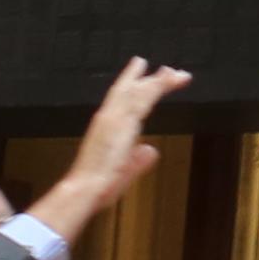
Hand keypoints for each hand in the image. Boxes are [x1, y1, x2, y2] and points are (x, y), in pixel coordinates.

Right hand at [26, 59, 189, 242]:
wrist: (85, 189)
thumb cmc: (98, 186)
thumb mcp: (124, 172)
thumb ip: (139, 160)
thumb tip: (151, 150)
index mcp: (107, 128)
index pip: (125, 102)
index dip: (138, 88)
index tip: (152, 78)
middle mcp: (109, 118)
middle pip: (131, 92)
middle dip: (150, 80)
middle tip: (171, 70)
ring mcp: (113, 117)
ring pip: (138, 92)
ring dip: (156, 80)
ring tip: (173, 71)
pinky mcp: (120, 121)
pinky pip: (141, 99)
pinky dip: (154, 87)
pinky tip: (166, 79)